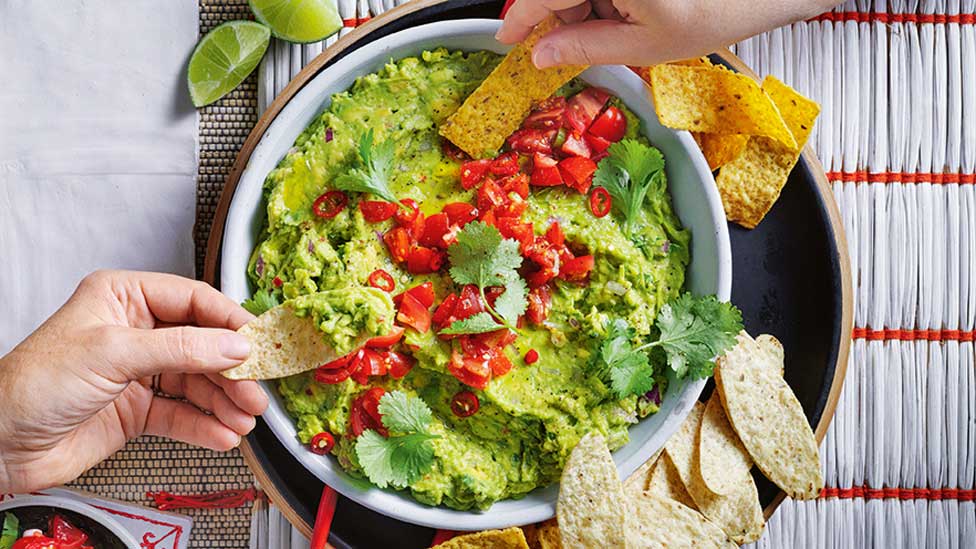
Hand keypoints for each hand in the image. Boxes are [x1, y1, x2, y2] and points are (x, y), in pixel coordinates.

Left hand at [0, 270, 268, 492]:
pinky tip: (222, 434)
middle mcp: (135, 331)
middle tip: (256, 390)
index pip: (193, 301)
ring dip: (224, 402)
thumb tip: (234, 345)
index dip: (229, 321)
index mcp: (124, 298)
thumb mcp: (113, 353)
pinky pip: (182, 414)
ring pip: (197, 382)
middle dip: (232, 370)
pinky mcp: (137, 410)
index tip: (259, 343)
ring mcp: (138, 372)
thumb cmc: (33, 384)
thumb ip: (180, 348)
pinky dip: (205, 426)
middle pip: (202, 345)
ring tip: (245, 418)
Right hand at [496, 0, 840, 67]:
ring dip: (585, 6)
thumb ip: (584, 48)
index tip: (505, 38)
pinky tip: (629, 11)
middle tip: (569, 47)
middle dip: (559, 16)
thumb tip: (542, 54)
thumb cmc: (716, 10)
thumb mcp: (642, 45)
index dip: (519, 18)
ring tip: (623, 26)